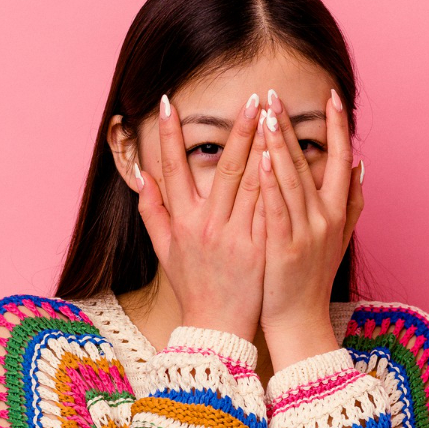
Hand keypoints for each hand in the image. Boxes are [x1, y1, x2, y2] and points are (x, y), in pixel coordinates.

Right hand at [134, 91, 268, 342]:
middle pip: (223, 168)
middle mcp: (207, 226)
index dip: (168, 135)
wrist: (217, 329)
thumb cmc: (194, 288)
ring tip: (274, 116)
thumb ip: (152, 212)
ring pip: (252, 183)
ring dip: (264, 146)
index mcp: (182, 222)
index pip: (172, 169)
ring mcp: (235, 237)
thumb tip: (141, 177)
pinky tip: (287, 157)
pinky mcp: (260, 248)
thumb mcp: (164, 251)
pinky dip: (278, 181)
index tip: (168, 103)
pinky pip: (271, 208)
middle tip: (251, 98)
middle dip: (237, 130)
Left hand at [257, 87, 364, 370]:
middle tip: (276, 94)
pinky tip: (261, 159)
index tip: (332, 96)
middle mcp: (326, 218)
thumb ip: (353, 201)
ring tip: (266, 114)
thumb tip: (362, 164)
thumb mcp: (340, 239)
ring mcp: (306, 233)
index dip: (338, 127)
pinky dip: (270, 183)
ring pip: (292, 180)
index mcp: (338, 213)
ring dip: (279, 145)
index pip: (341, 159)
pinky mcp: (284, 247)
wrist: (299, 321)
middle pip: (311, 163)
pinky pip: (277, 209)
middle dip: (292, 127)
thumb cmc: (312, 278)